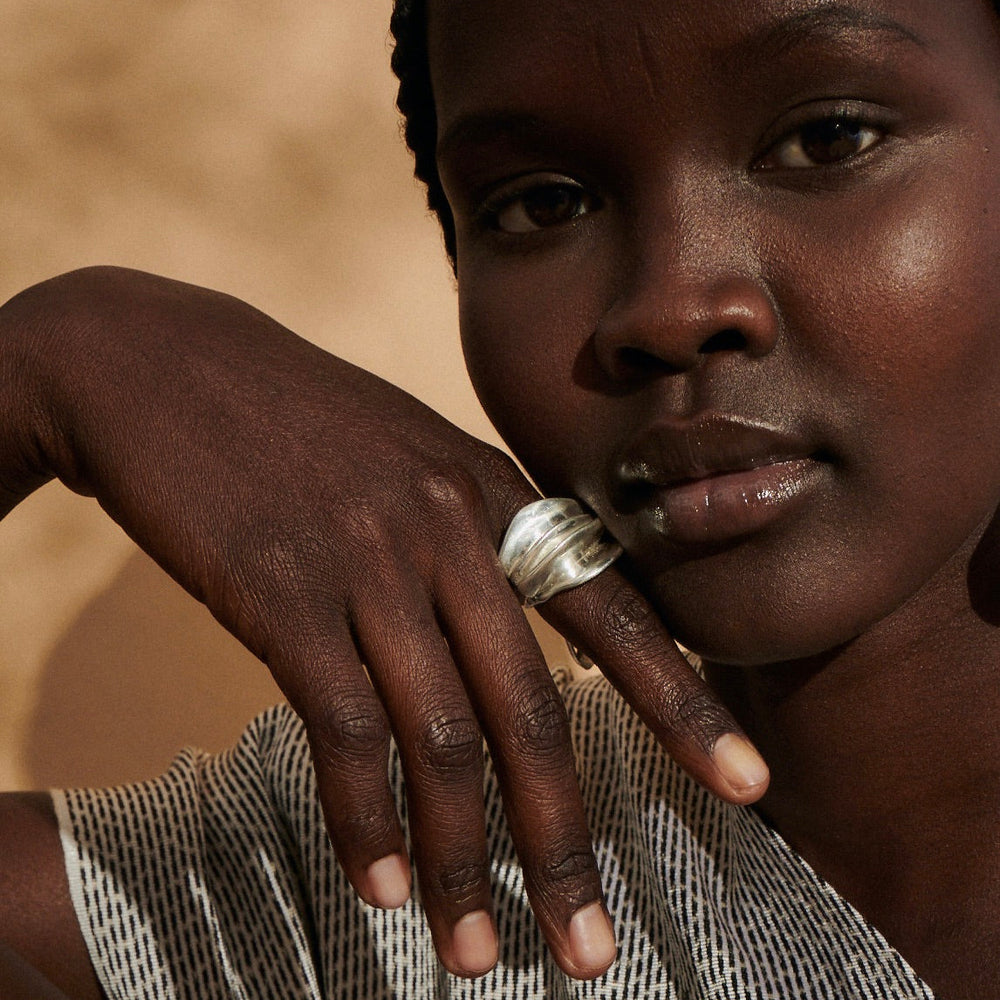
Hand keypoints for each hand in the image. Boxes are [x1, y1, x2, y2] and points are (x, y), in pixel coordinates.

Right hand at [0, 266, 767, 979]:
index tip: (745, 787)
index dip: (685, 704)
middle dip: (564, 839)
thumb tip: (511, 640)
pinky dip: (365, 821)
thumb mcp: (412, 457)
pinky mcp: (281, 596)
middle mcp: (448, 532)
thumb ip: (470, 540)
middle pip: (532, 710)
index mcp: (494, 494)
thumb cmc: (301, 421)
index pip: (614, 611)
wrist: (172, 366)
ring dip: (462, 860)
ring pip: (441, 740)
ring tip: (476, 951)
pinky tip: (381, 885)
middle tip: (588, 947)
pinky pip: (344, 732)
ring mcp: (367, 563)